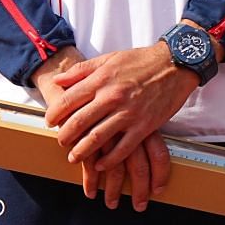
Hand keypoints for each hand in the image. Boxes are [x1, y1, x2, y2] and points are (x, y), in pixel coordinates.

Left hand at [44, 36, 203, 210]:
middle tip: (59, 141)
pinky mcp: (144, 126)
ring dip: (82, 151)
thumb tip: (59, 80)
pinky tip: (100, 165)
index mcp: (101, 80)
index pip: (69, 100)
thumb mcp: (108, 58)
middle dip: (65, 135)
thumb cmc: (140, 61)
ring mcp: (128, 113)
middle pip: (79, 121)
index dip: (54, 113)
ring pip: (97, 137)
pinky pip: (123, 148)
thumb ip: (82, 70)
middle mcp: (112, 97)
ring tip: (73, 157)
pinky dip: (110, 160)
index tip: (49, 121)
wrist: (174, 64)